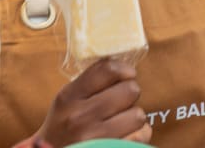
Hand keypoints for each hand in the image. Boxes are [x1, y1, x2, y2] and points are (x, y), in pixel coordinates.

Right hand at [32, 58, 151, 147]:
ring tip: (120, 121)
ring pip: (138, 115)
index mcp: (69, 97)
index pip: (108, 70)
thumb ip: (90, 82)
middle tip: (121, 101)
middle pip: (130, 90)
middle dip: (129, 94)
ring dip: (133, 117)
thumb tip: (122, 65)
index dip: (124, 69)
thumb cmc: (63, 127)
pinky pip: (141, 136)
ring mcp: (95, 138)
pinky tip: (125, 135)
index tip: (127, 74)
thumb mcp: (67, 101)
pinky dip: (138, 135)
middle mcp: (81, 117)